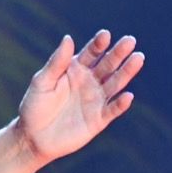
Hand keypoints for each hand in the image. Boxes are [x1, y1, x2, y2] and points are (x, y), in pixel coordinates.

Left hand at [13, 30, 140, 163]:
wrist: (33, 137)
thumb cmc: (35, 106)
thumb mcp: (42, 81)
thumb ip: (56, 62)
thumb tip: (68, 38)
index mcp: (76, 69)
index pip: (91, 53)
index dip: (99, 44)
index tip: (105, 35)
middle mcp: (90, 82)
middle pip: (108, 65)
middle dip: (118, 53)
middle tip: (130, 41)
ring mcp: (95, 100)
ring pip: (115, 84)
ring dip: (126, 72)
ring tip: (138, 59)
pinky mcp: (98, 120)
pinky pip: (112, 110)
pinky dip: (120, 104)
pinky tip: (128, 96)